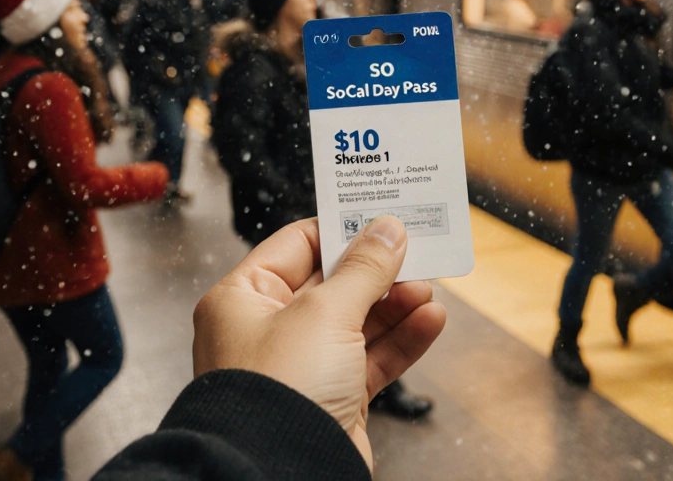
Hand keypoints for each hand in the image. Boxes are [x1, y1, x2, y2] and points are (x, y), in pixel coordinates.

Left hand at [192, 217, 446, 470]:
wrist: (280, 474)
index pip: (297, 245)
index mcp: (244, 298)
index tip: (381, 218)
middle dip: (377, 271)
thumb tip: (386, 231)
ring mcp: (300, 367)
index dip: (342, 229)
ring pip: (357, 322)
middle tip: (415, 253)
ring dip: (396, 305)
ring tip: (427, 290)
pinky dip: (401, 341)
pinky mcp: (330, 399)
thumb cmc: (275, 396)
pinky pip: (371, 359)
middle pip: (332, 284)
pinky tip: (428, 322)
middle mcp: (267, 331)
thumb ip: (363, 269)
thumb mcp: (325, 313)